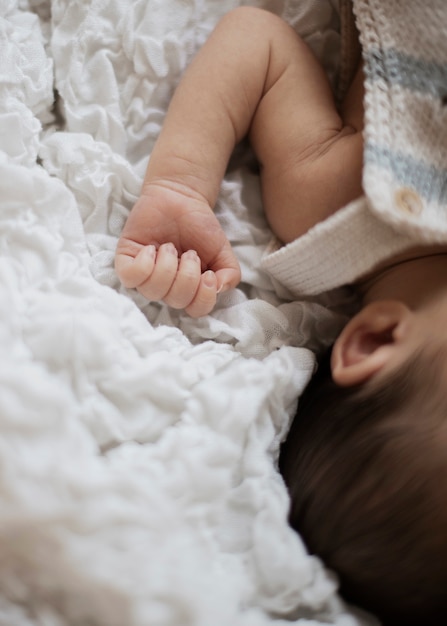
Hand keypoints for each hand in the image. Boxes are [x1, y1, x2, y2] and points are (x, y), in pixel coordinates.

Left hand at [114, 182, 240, 316]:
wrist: (180, 197)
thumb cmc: (199, 226)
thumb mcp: (223, 251)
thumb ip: (230, 274)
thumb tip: (218, 289)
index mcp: (189, 289)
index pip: (196, 310)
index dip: (203, 297)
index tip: (208, 274)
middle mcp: (166, 287)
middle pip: (176, 301)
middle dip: (187, 275)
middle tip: (189, 253)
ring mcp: (145, 276)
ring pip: (153, 291)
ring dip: (167, 267)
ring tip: (170, 247)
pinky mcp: (126, 261)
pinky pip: (131, 277)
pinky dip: (144, 264)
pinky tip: (151, 248)